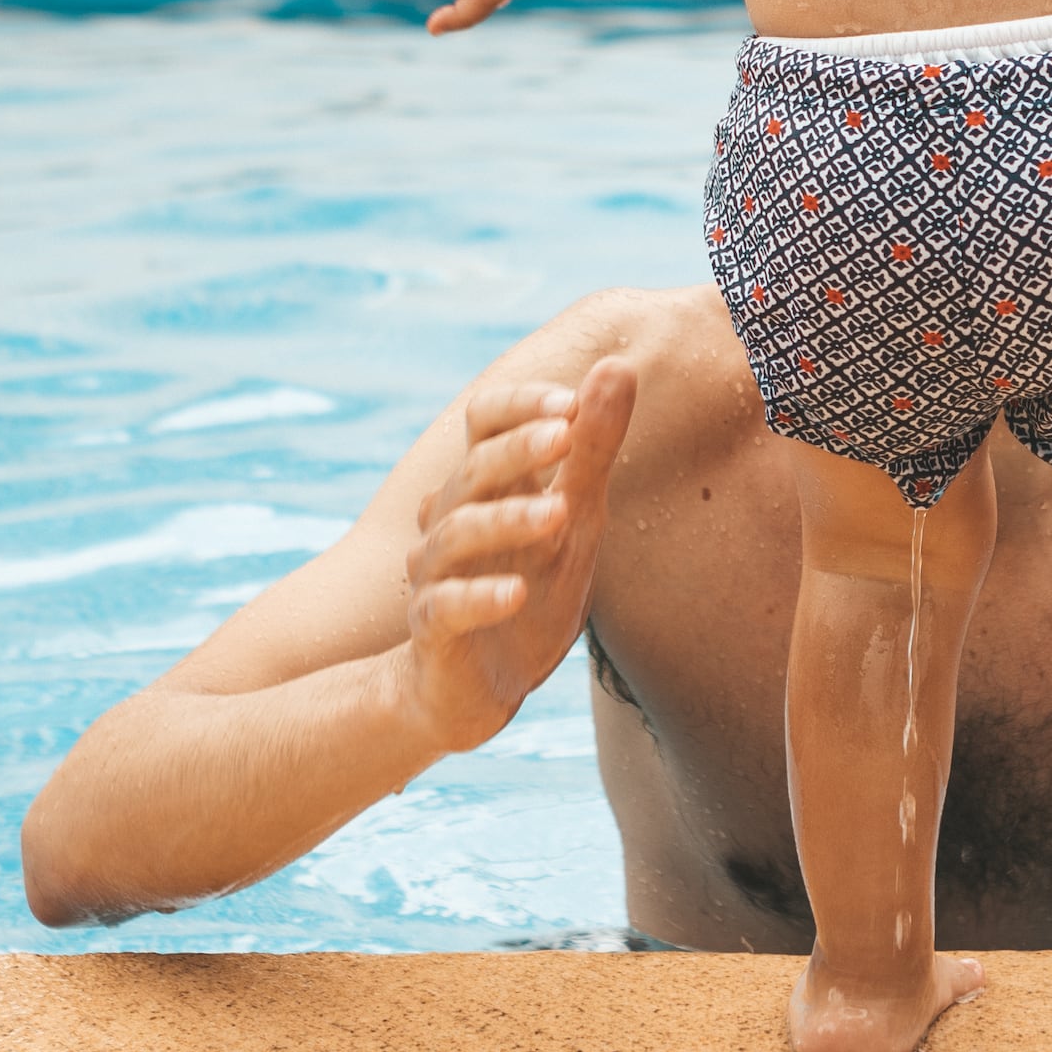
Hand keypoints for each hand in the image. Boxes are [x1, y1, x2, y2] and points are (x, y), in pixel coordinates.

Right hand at [391, 361, 636, 751]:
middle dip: (518, 449)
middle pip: (473, 469)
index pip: (483, 420)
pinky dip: (479, 596)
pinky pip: (445, 606)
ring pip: (457, 534)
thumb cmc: (528, 590)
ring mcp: (437, 574)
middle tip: (565, 435)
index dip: (519, 405)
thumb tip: (618, 364)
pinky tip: (515, 593)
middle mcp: (452, 519)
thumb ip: (592, 448)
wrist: (469, 688)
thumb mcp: (575, 520)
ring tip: (560, 516)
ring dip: (507, 520)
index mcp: (489, 486)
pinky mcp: (433, 629)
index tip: (570, 401)